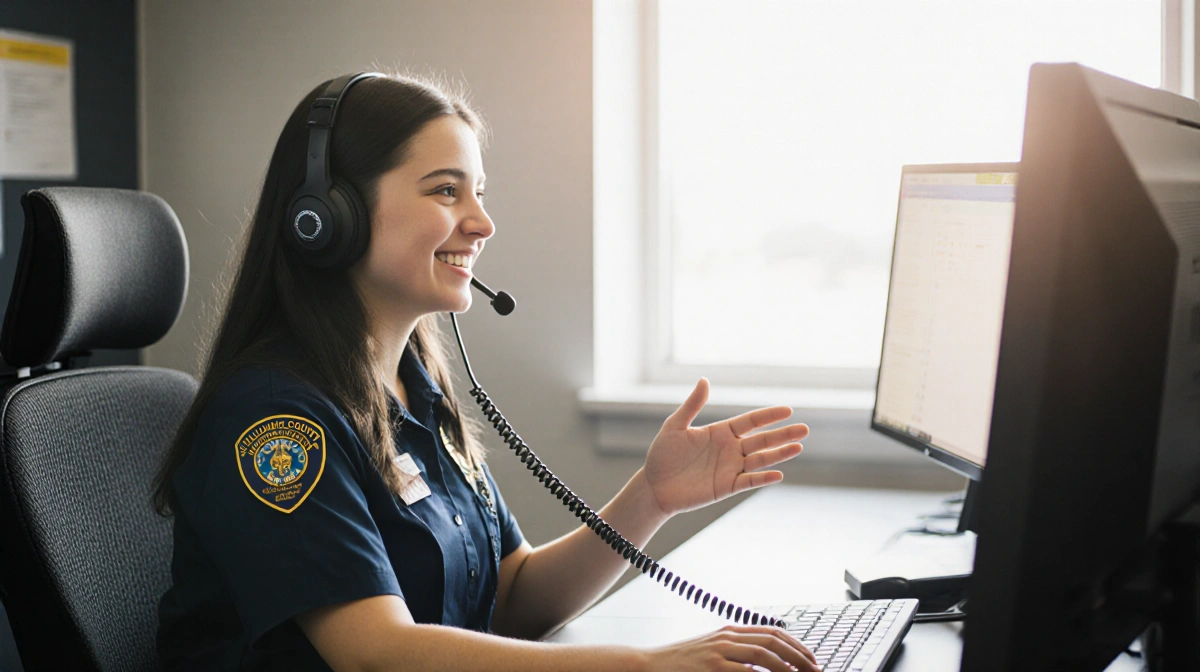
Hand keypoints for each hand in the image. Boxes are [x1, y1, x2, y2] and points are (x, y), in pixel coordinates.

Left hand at [641, 378, 807, 516]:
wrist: (654, 486)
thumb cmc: (662, 455)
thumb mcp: (675, 426)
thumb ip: (692, 405)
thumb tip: (704, 380)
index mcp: (721, 432)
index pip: (751, 421)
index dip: (769, 416)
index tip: (788, 410)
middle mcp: (730, 449)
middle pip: (762, 440)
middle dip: (783, 434)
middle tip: (805, 429)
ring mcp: (731, 469)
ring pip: (760, 460)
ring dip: (779, 454)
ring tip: (798, 447)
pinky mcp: (727, 487)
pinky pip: (748, 482)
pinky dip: (763, 479)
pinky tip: (778, 474)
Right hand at [642, 624, 818, 671]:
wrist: (650, 666)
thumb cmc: (681, 663)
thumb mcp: (711, 651)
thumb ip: (736, 653)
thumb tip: (767, 661)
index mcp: (729, 632)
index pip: (772, 632)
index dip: (796, 644)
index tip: (811, 659)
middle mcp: (726, 638)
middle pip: (773, 642)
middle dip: (799, 656)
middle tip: (816, 670)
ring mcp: (718, 653)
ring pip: (763, 654)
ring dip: (788, 667)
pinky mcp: (711, 668)